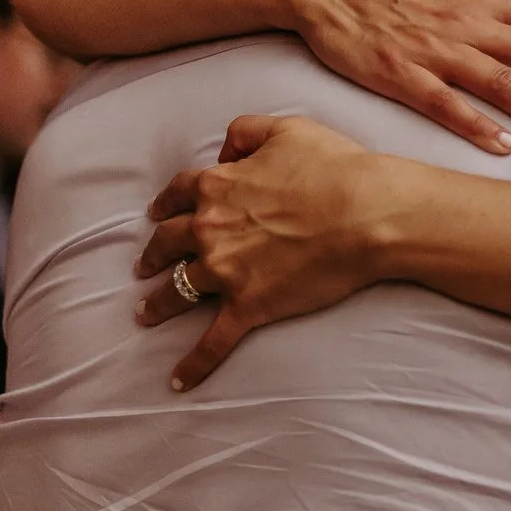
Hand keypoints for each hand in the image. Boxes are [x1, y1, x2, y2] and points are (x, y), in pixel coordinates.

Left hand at [134, 115, 425, 388]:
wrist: (368, 214)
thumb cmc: (336, 169)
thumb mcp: (288, 129)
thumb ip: (246, 132)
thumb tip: (226, 151)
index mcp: (218, 186)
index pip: (178, 194)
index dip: (165, 205)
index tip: (158, 214)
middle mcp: (211, 229)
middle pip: (167, 243)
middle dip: (152, 255)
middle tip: (143, 267)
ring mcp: (226, 271)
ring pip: (177, 291)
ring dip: (157, 304)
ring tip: (145, 315)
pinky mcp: (249, 307)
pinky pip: (212, 342)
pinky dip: (193, 364)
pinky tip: (179, 381)